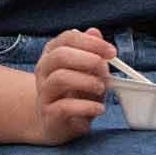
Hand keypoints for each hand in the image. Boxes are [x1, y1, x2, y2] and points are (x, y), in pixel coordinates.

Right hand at [32, 27, 114, 144]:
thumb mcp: (88, 71)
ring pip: (60, 78)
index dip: (91, 42)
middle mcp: (44, 71)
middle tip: (105, 69)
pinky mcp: (49, 114)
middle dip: (88, 60)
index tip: (111, 52)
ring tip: (101, 88)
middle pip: (60, 55)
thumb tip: (94, 32)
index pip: (68, 38)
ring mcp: (44, 93)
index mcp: (52, 54)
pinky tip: (99, 108)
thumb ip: (92, 52)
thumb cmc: (75, 93)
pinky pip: (65, 107)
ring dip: (87, 82)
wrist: (56, 122)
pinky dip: (87, 107)